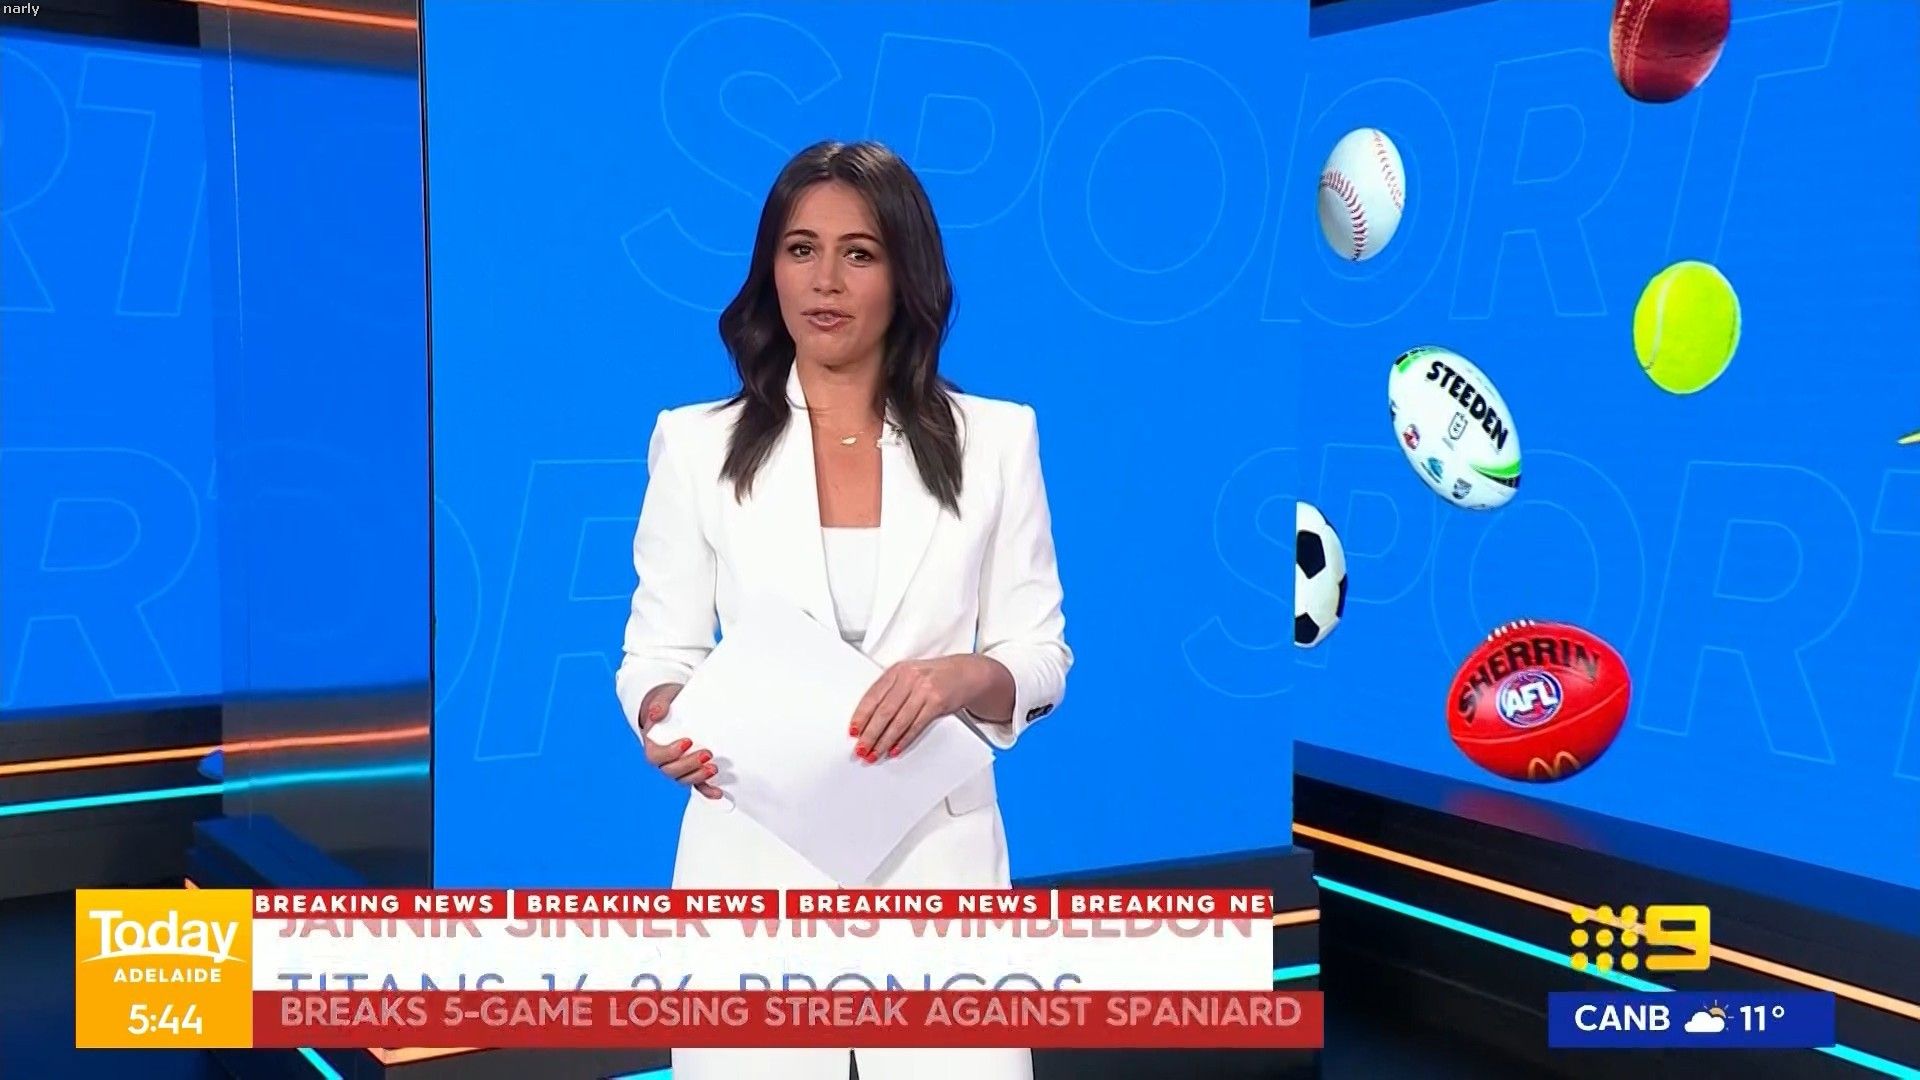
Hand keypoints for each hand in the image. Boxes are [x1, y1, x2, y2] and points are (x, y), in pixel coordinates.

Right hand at [639, 683, 720, 799]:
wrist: (675, 708)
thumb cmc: (667, 705)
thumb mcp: (662, 699)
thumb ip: (659, 705)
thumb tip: (656, 713)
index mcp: (653, 746)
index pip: (656, 756)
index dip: (671, 752)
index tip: (687, 741)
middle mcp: (665, 761)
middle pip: (672, 771)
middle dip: (690, 765)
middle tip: (707, 754)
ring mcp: (679, 767)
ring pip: (684, 780)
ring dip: (699, 777)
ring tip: (713, 768)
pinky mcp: (693, 770)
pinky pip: (698, 785)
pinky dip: (707, 790)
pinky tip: (718, 792)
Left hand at [848, 657, 983, 762]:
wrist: (966, 673)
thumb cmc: (934, 677)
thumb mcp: (910, 676)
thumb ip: (891, 691)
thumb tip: (869, 719)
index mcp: (897, 670)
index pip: (873, 696)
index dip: (861, 715)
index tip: (853, 731)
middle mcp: (909, 678)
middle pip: (884, 711)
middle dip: (870, 734)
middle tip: (861, 749)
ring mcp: (924, 690)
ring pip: (899, 721)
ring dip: (884, 741)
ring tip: (875, 754)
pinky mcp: (937, 702)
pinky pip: (916, 726)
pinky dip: (904, 740)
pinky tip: (895, 749)